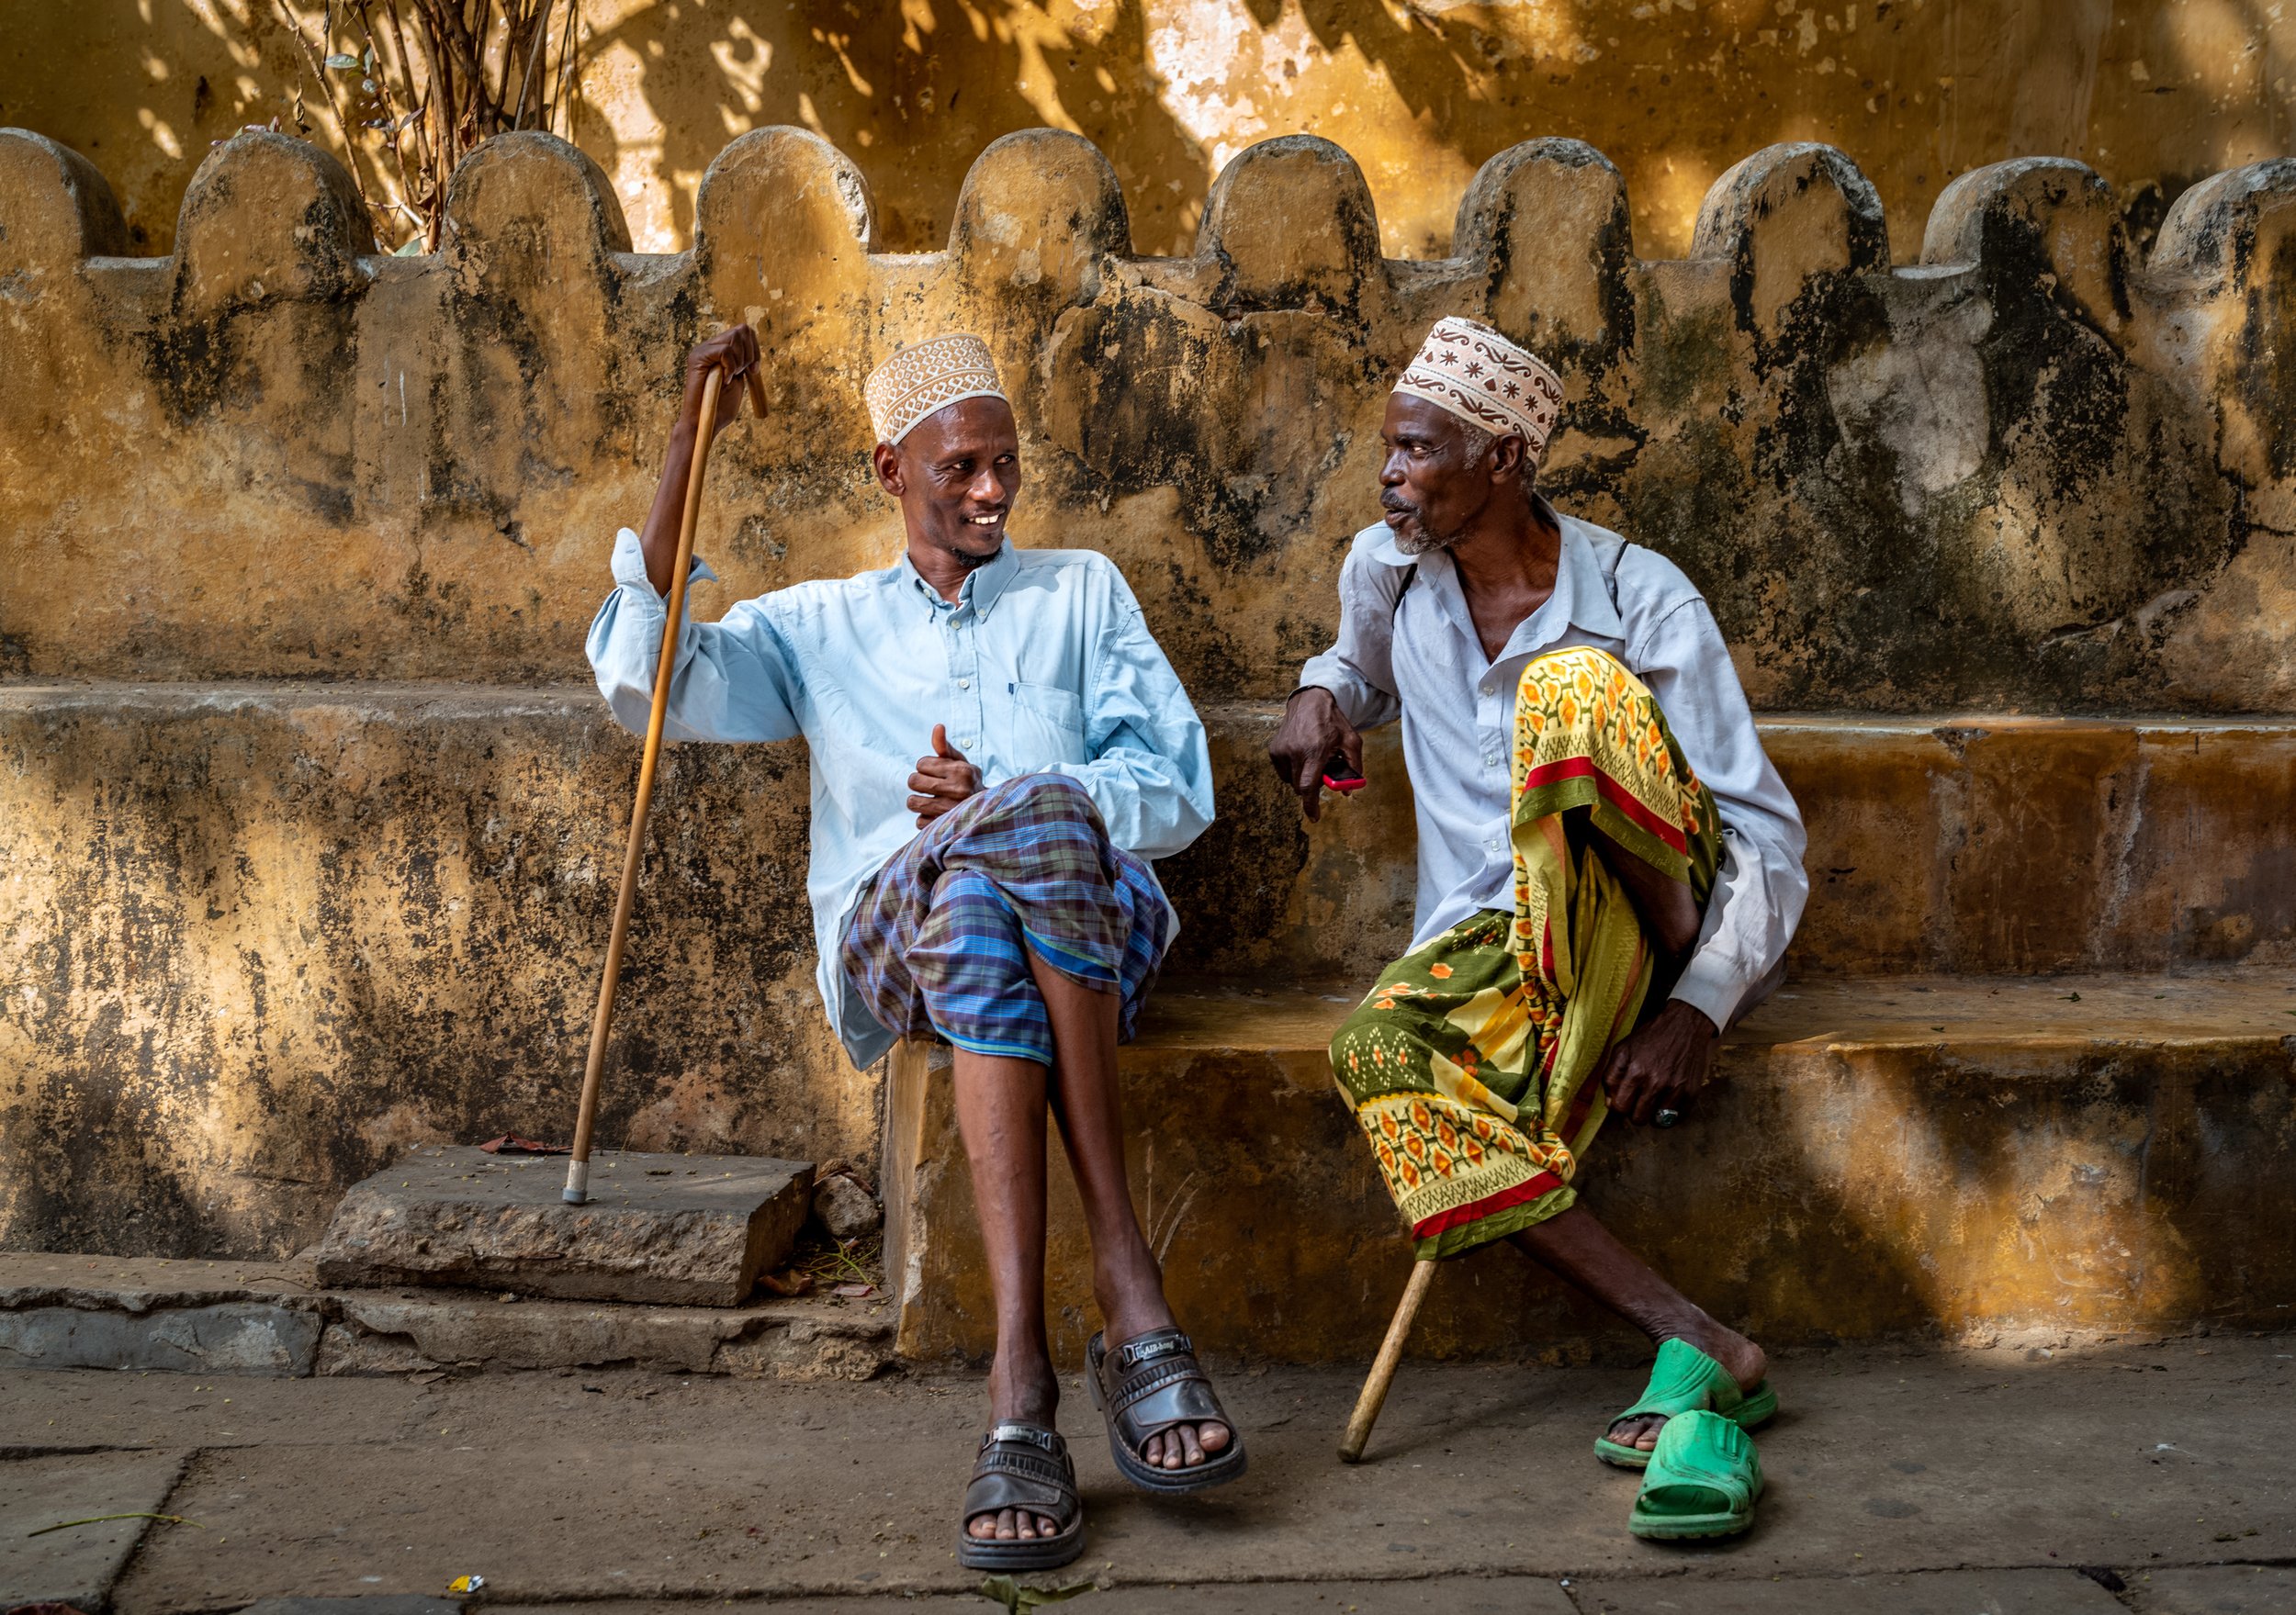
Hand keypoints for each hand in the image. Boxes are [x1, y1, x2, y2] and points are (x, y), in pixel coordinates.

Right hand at [680, 324, 759, 439]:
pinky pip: (725, 350)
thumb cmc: (721, 407)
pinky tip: (724, 381)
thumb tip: (752, 345)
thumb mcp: (738, 380)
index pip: (744, 331)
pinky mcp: (697, 357)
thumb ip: (743, 362)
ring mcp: (702, 350)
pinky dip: (731, 367)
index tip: (755, 371)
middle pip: (742, 330)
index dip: (755, 349)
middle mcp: (710, 346)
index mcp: (719, 350)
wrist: (706, 423)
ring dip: (740, 361)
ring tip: (730, 378)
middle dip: (751, 354)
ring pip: (735, 338)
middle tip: (742, 374)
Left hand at [908, 724, 980, 825]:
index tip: (937, 773)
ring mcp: (951, 810)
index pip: (921, 764)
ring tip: (933, 801)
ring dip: (920, 802)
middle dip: (919, 783)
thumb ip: (945, 747)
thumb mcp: (961, 763)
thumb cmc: (968, 783)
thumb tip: (938, 727)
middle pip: (913, 781)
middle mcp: (958, 790)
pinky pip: (919, 821)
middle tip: (931, 787)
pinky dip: (926, 819)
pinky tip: (938, 815)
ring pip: (913, 802)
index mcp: (961, 771)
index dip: (925, 768)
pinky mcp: (945, 827)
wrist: (988, 812)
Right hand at [1266, 686, 1360, 821]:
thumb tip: (1348, 790)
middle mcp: (1295, 751)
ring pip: (1291, 780)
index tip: (1314, 817)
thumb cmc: (1332, 721)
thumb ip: (1354, 766)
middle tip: (1323, 772)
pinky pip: (1283, 771)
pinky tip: (1302, 755)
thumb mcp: (1351, 741)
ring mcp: (1282, 750)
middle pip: (1300, 787)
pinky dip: (1293, 769)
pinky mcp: (1274, 749)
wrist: (1310, 701)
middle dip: (1312, 786)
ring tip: (1312, 760)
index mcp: (1315, 750)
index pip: (1308, 785)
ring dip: (1302, 777)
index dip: (1311, 805)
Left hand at [1596, 999, 1718, 1125]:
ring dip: (1653, 1113)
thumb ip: (1612, 1076)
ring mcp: (1675, 1089)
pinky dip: (1670, 1115)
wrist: (1685, 1025)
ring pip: (1657, 1121)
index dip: (1619, 1105)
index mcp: (1635, 1071)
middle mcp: (1656, 1082)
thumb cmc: (1651, 1037)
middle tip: (1639, 1100)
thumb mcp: (1623, 1049)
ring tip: (1654, 1099)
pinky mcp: (1691, 1092)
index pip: (1619, 1107)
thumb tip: (1610, 1104)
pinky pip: (1676, 1119)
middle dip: (1634, 1111)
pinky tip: (1667, 1101)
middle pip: (1637, 1118)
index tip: (1625, 1098)